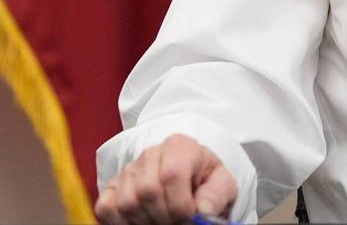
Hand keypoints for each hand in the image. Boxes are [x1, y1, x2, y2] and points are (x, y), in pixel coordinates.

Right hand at [95, 134, 237, 224]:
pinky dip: (122, 222)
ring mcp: (128, 170)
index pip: (172, 174)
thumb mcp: (221, 185)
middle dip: (164, 216)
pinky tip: (143, 221)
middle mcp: (150, 154)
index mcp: (180, 147)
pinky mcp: (111, 187)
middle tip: (176, 224)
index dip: (180, 204)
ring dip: (146, 221)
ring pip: (127, 202)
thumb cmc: (205, 182)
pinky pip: (106, 208)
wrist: (191, 181)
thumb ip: (216, 195)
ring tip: (163, 222)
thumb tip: (202, 211)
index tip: (190, 218)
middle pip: (147, 191)